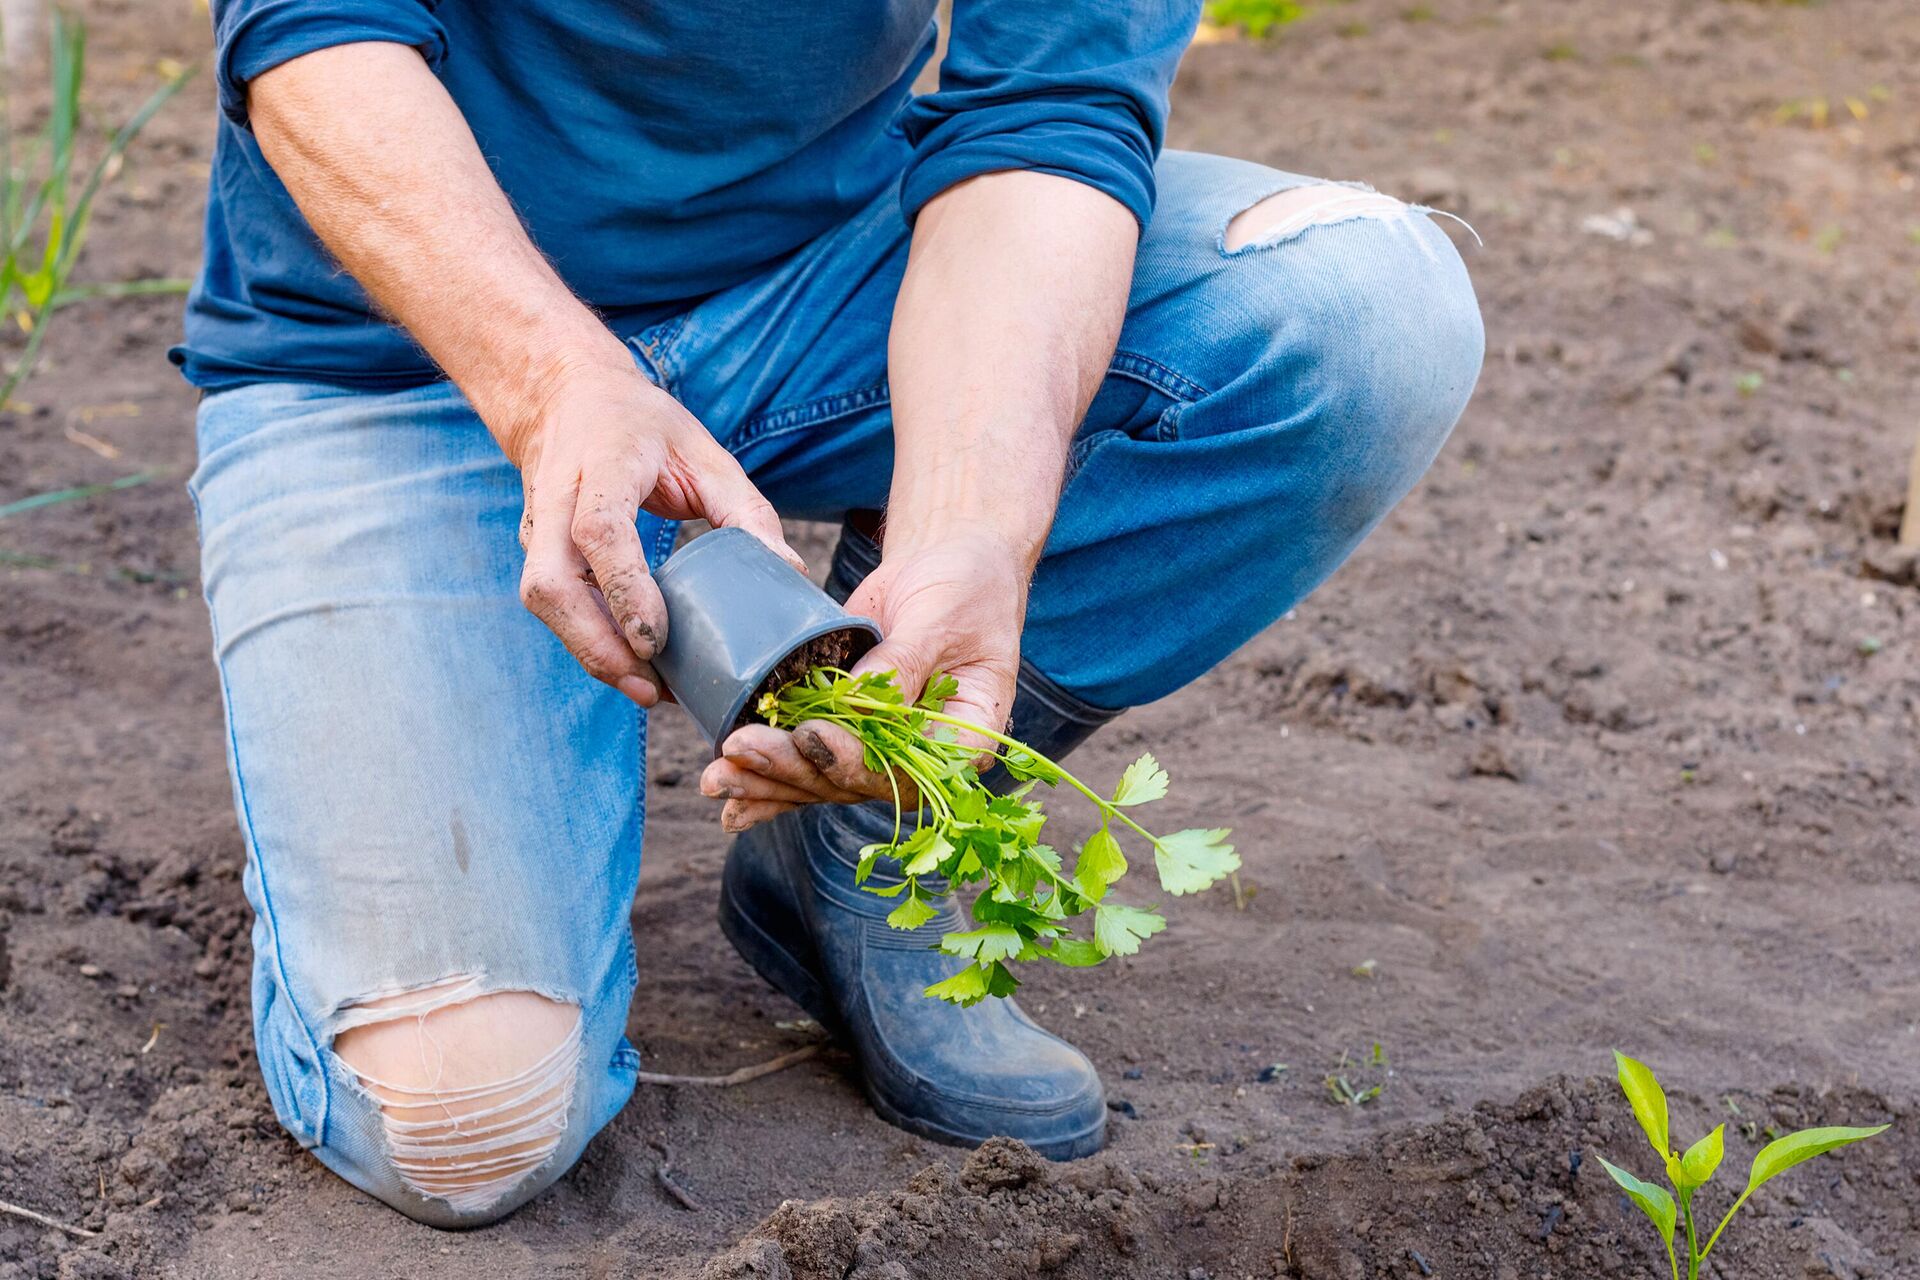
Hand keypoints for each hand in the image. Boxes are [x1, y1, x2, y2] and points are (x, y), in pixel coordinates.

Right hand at [511, 355, 803, 705]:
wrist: (564, 398)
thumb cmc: (642, 426)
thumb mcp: (704, 451)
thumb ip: (745, 511)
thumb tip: (788, 571)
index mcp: (602, 463)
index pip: (598, 531)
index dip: (624, 588)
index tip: (654, 639)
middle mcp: (556, 498)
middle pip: (551, 583)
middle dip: (594, 644)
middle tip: (648, 687)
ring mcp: (536, 527)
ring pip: (543, 601)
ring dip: (589, 652)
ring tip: (647, 690)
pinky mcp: (535, 552)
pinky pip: (554, 606)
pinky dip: (589, 642)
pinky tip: (633, 668)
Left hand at [699, 530, 1030, 829]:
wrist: (950, 567)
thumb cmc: (966, 587)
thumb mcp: (942, 617)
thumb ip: (901, 663)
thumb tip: (855, 704)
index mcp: (961, 740)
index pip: (904, 770)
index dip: (854, 762)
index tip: (810, 736)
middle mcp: (917, 757)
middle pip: (849, 781)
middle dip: (790, 770)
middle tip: (738, 749)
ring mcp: (878, 746)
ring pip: (819, 778)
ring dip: (766, 780)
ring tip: (716, 778)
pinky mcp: (844, 728)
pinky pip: (805, 758)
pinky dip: (766, 778)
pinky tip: (728, 792)